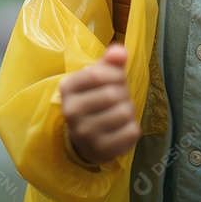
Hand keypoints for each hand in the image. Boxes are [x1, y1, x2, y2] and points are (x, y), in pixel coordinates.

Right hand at [59, 43, 140, 165]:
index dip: (115, 74)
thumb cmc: (94, 100)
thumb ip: (110, 62)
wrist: (86, 139)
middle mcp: (71, 111)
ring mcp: (85, 133)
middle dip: (123, 93)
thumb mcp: (98, 78)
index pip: (96, 74)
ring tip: (119, 113)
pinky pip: (131, 131)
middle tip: (119, 99)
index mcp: (67, 88)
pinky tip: (122, 129)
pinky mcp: (101, 150)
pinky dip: (132, 128)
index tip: (117, 79)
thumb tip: (120, 51)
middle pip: (112, 93)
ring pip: (124, 112)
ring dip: (129, 110)